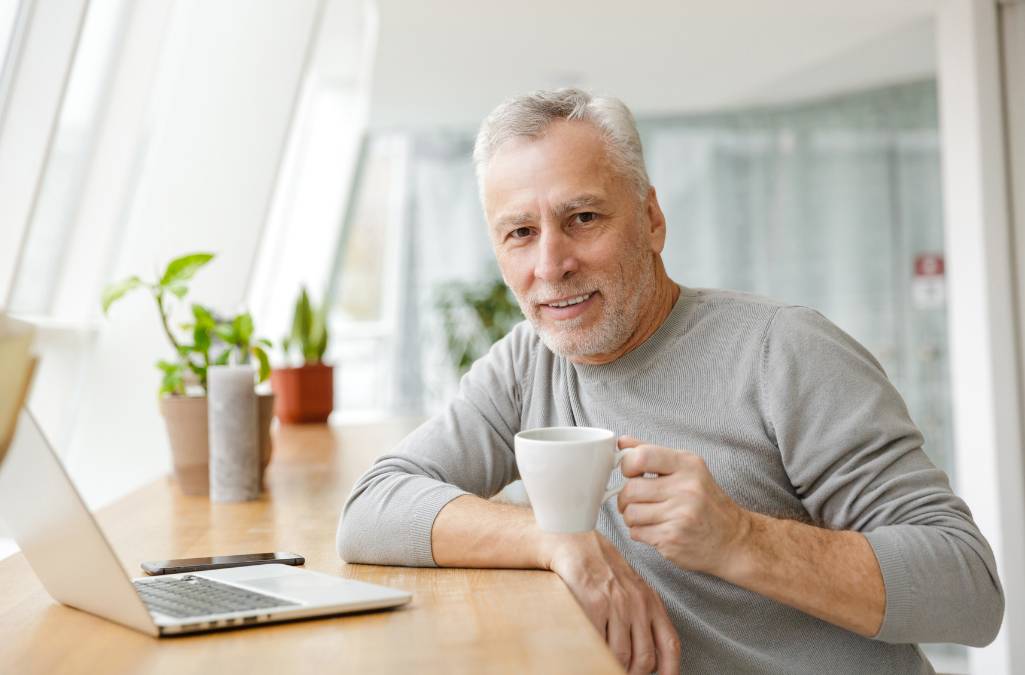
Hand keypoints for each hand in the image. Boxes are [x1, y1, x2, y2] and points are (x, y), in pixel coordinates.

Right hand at [543, 531, 680, 674]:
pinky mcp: (594, 604)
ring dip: (613, 666)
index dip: (669, 670)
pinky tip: (591, 645)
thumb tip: (649, 656)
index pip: (670, 644)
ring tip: (604, 661)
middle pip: (645, 658)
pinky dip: (595, 651)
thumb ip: (644, 617)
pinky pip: (599, 643)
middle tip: (622, 673)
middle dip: (634, 674)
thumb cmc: (602, 568)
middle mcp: (638, 603)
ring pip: (622, 656)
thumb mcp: (633, 589)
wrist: (575, 543)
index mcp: (651, 601)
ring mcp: (617, 605)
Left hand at [616, 436, 750, 576]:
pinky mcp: (672, 539)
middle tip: (636, 501)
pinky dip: (640, 532)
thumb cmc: (707, 503)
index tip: (631, 473)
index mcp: (688, 465)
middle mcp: (686, 488)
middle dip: (626, 497)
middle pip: (630, 489)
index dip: (627, 466)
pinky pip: (636, 533)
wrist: (733, 539)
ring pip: (630, 513)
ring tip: (648, 516)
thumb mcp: (688, 470)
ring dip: (632, 517)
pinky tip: (657, 529)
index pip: (641, 456)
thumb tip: (622, 442)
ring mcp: (680, 515)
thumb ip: (654, 454)